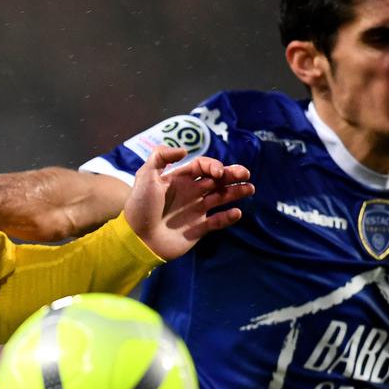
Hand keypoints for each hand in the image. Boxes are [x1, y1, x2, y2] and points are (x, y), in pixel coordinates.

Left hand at [123, 145, 253, 260]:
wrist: (138, 238)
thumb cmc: (141, 206)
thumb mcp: (145, 176)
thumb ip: (160, 157)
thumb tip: (184, 150)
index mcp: (179, 179)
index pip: (202, 167)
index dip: (213, 166)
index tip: (218, 172)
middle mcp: (190, 193)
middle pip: (216, 180)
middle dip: (231, 175)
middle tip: (245, 174)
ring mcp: (195, 211)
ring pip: (220, 198)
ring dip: (235, 192)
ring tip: (250, 188)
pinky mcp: (198, 229)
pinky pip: (217, 221)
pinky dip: (227, 217)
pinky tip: (236, 212)